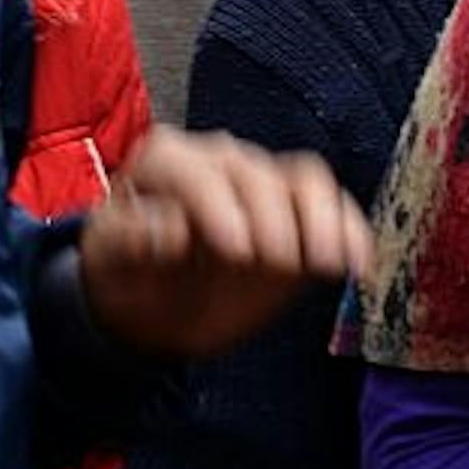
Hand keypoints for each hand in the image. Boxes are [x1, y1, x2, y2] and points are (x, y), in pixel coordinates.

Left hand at [78, 127, 369, 357]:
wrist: (152, 307)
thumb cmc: (126, 276)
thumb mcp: (109, 263)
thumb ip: (132, 241)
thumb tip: (172, 230)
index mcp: (166, 162)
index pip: (197, 172)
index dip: (219, 207)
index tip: (236, 250)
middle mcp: (219, 161)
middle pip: (257, 175)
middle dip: (274, 219)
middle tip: (280, 263)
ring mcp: (264, 182)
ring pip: (304, 181)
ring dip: (322, 221)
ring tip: (330, 262)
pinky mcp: (299, 212)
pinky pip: (331, 208)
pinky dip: (349, 232)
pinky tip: (359, 264)